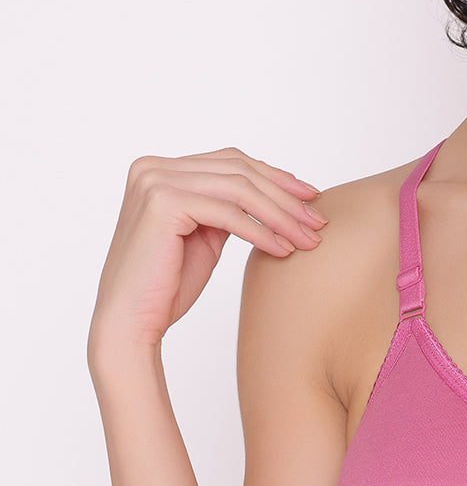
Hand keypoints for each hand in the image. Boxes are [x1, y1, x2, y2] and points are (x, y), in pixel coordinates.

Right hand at [88, 146, 327, 355]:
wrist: (131, 323)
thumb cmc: (166, 286)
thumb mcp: (204, 235)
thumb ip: (227, 208)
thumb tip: (274, 194)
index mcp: (159, 169)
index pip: (231, 162)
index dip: (275, 178)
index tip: (310, 199)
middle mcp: (153, 168)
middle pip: (238, 171)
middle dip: (285, 196)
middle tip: (318, 221)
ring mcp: (154, 181)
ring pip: (238, 189)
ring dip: (280, 215)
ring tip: (308, 239)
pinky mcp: (162, 203)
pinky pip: (228, 214)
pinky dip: (260, 232)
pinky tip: (282, 250)